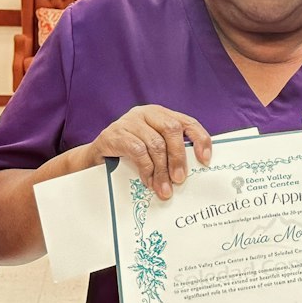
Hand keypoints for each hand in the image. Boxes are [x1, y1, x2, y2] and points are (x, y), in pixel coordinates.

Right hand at [87, 105, 211, 199]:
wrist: (96, 158)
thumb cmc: (130, 155)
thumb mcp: (153, 150)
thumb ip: (169, 153)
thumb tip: (191, 174)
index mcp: (160, 114)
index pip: (187, 122)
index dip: (200, 139)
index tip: (205, 160)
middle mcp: (146, 113)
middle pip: (172, 130)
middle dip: (178, 157)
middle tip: (180, 179)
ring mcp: (129, 121)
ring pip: (155, 143)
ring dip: (162, 170)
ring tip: (164, 189)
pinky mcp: (114, 134)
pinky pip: (137, 151)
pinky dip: (146, 169)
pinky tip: (148, 181)